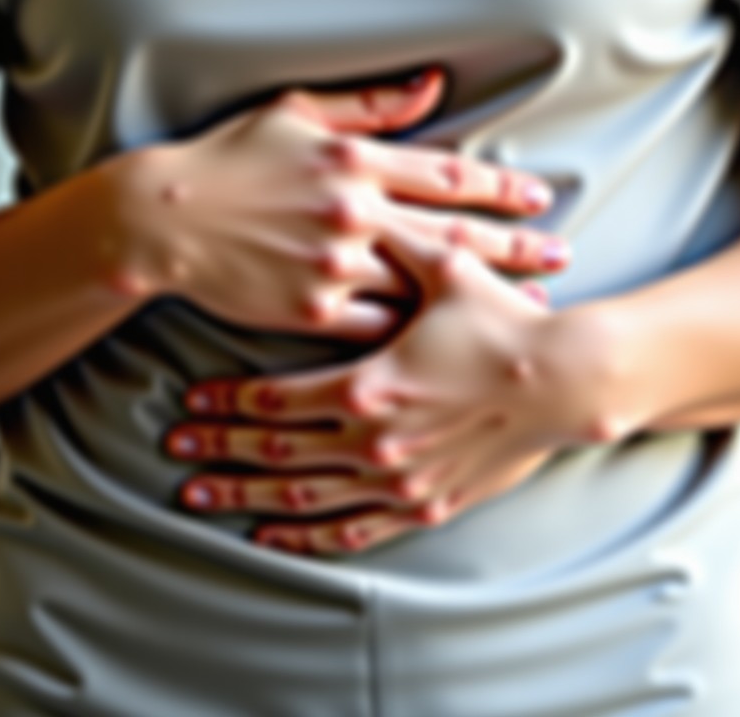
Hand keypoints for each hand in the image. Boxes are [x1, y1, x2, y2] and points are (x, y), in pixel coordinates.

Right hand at [104, 67, 569, 338]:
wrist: (166, 219)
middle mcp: (355, 210)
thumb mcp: (298, 112)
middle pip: (455, 232)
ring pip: (428, 283)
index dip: (501, 189)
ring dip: (483, 294)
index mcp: (356, 159)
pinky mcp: (314, 308)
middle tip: (563, 256)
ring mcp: (336, 262)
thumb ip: (372, 105)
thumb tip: (434, 85)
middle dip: (516, 245)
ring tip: (529, 303)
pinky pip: (380, 323)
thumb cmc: (231, 159)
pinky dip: (423, 330)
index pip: (448, 173)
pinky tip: (456, 338)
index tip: (540, 199)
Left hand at [164, 224, 613, 555]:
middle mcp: (372, 439)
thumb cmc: (504, 324)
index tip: (191, 399)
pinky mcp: (424, 505)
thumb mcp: (449, 271)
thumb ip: (398, 240)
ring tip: (200, 498)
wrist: (564, 382)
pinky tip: (274, 535)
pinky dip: (308, 534)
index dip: (229, 399)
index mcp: (369, 382)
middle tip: (174, 448)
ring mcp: (397, 479)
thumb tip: (365, 203)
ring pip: (304, 497)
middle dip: (219, 447)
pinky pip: (355, 530)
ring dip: (246, 497)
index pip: (279, 395)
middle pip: (277, 449)